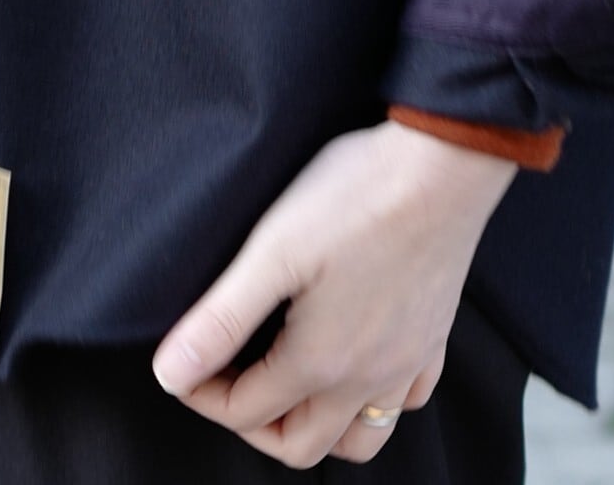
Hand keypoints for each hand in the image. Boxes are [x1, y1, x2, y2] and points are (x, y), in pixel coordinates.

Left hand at [151, 119, 516, 466]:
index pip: (245, 414)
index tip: (181, 361)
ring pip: (361, 438)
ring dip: (314, 426)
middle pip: (301, 445)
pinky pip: (405, 400)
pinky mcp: (433, 337)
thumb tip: (170, 373)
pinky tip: (355, 361)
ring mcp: (407, 361)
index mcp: (321, 363)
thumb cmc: (358, 197)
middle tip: (225, 378)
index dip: (201, 394)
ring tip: (283, 382)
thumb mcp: (273, 251)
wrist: (444, 167)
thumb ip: (220, 318)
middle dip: (252, 425)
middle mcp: (369, 378)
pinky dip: (373, 402)